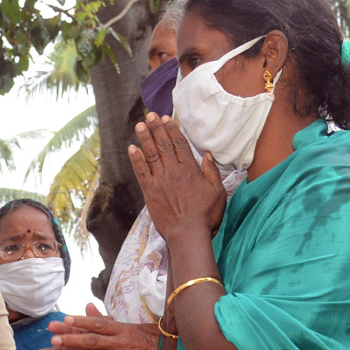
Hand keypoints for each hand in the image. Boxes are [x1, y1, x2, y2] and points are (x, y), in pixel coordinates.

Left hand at [35, 303, 159, 349]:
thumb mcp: (132, 325)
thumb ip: (107, 319)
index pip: (99, 324)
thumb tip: (88, 305)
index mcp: (122, 329)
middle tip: (53, 340)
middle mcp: (121, 344)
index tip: (64, 320)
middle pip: (93, 342)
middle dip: (72, 341)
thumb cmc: (153, 337)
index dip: (81, 322)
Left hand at [128, 113, 225, 242]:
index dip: (172, 130)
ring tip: (140, 125)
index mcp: (190, 170)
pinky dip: (136, 159)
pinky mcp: (150, 192)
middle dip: (157, 129)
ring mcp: (160, 181)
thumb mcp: (218, 193)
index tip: (166, 119)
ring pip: (151, 155)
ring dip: (145, 139)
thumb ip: (212, 172)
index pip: (180, 144)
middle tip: (150, 115)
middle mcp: (174, 172)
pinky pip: (141, 172)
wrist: (188, 234)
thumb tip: (207, 155)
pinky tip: (131, 148)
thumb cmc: (206, 216)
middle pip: (164, 145)